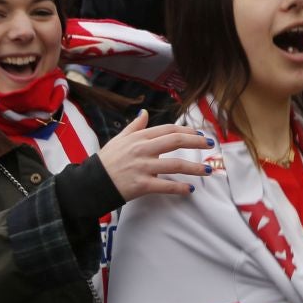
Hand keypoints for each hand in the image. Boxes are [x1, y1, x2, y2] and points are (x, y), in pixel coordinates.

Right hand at [95, 111, 209, 199]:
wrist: (91, 183)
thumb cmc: (106, 160)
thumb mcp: (119, 139)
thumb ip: (134, 126)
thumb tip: (144, 113)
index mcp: (139, 137)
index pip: (169, 130)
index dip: (187, 131)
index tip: (200, 135)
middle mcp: (143, 150)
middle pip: (176, 142)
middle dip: (196, 143)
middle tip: (211, 145)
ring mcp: (143, 167)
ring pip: (175, 165)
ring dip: (194, 168)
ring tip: (208, 170)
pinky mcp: (142, 185)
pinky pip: (165, 186)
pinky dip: (179, 188)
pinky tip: (190, 189)